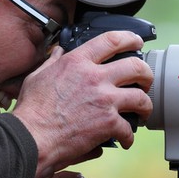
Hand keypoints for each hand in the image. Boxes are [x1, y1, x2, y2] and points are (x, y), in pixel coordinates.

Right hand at [13, 30, 153, 176]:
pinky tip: (125, 139)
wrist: (31, 138)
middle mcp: (95, 77)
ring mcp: (104, 100)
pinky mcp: (108, 123)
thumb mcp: (37, 76)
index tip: (136, 41)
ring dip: (145, 106)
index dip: (129, 38)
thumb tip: (58, 52)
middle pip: (136, 66)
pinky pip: (129, 128)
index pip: (111, 41)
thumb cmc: (31, 110)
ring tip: (143, 111)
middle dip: (146, 74)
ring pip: (141, 98)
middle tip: (146, 80)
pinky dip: (129, 136)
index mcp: (78, 62)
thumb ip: (52, 62)